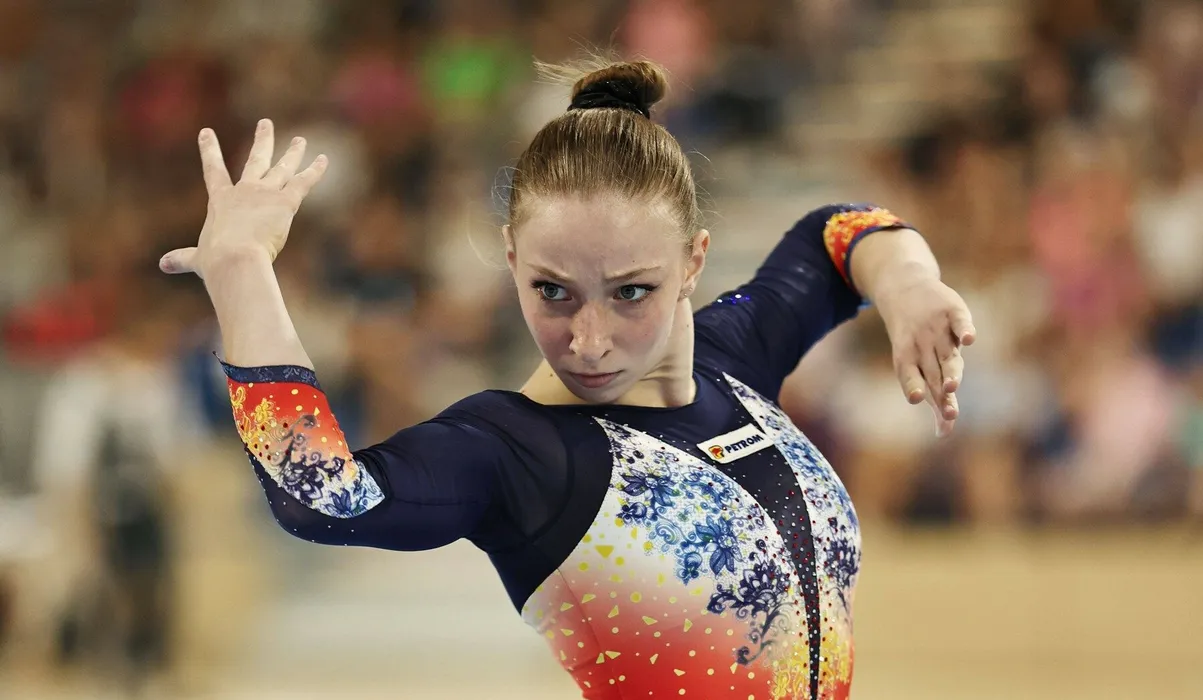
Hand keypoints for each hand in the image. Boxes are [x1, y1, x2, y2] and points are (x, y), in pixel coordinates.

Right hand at [160, 118, 326, 277]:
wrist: (234, 258)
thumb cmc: (215, 262)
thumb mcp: (197, 258)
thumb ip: (182, 258)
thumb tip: (162, 265)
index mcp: (221, 201)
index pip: (214, 172)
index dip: (210, 151)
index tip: (207, 132)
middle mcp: (244, 191)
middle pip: (255, 160)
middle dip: (262, 140)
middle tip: (266, 123)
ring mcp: (265, 193)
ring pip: (282, 168)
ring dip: (293, 153)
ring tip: (300, 140)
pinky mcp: (285, 202)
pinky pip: (303, 183)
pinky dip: (314, 171)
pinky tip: (323, 160)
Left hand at [873, 271, 975, 437]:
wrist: (904, 289)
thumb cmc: (913, 339)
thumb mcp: (918, 362)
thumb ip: (934, 396)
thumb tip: (944, 434)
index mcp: (907, 358)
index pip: (910, 376)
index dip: (913, 386)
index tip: (917, 399)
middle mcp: (922, 345)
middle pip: (932, 373)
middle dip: (941, 394)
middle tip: (950, 414)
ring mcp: (938, 328)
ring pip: (946, 353)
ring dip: (951, 370)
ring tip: (952, 386)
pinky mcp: (952, 311)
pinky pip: (960, 322)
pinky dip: (965, 330)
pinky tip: (970, 339)